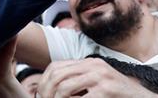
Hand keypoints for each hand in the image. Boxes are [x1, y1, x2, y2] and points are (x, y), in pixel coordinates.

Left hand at [37, 58, 157, 97]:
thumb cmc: (116, 95)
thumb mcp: (96, 83)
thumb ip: (78, 81)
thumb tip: (50, 88)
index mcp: (89, 62)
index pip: (56, 67)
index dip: (44, 82)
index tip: (41, 95)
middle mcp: (93, 66)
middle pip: (57, 76)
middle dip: (47, 92)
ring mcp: (100, 77)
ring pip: (65, 88)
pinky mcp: (106, 90)